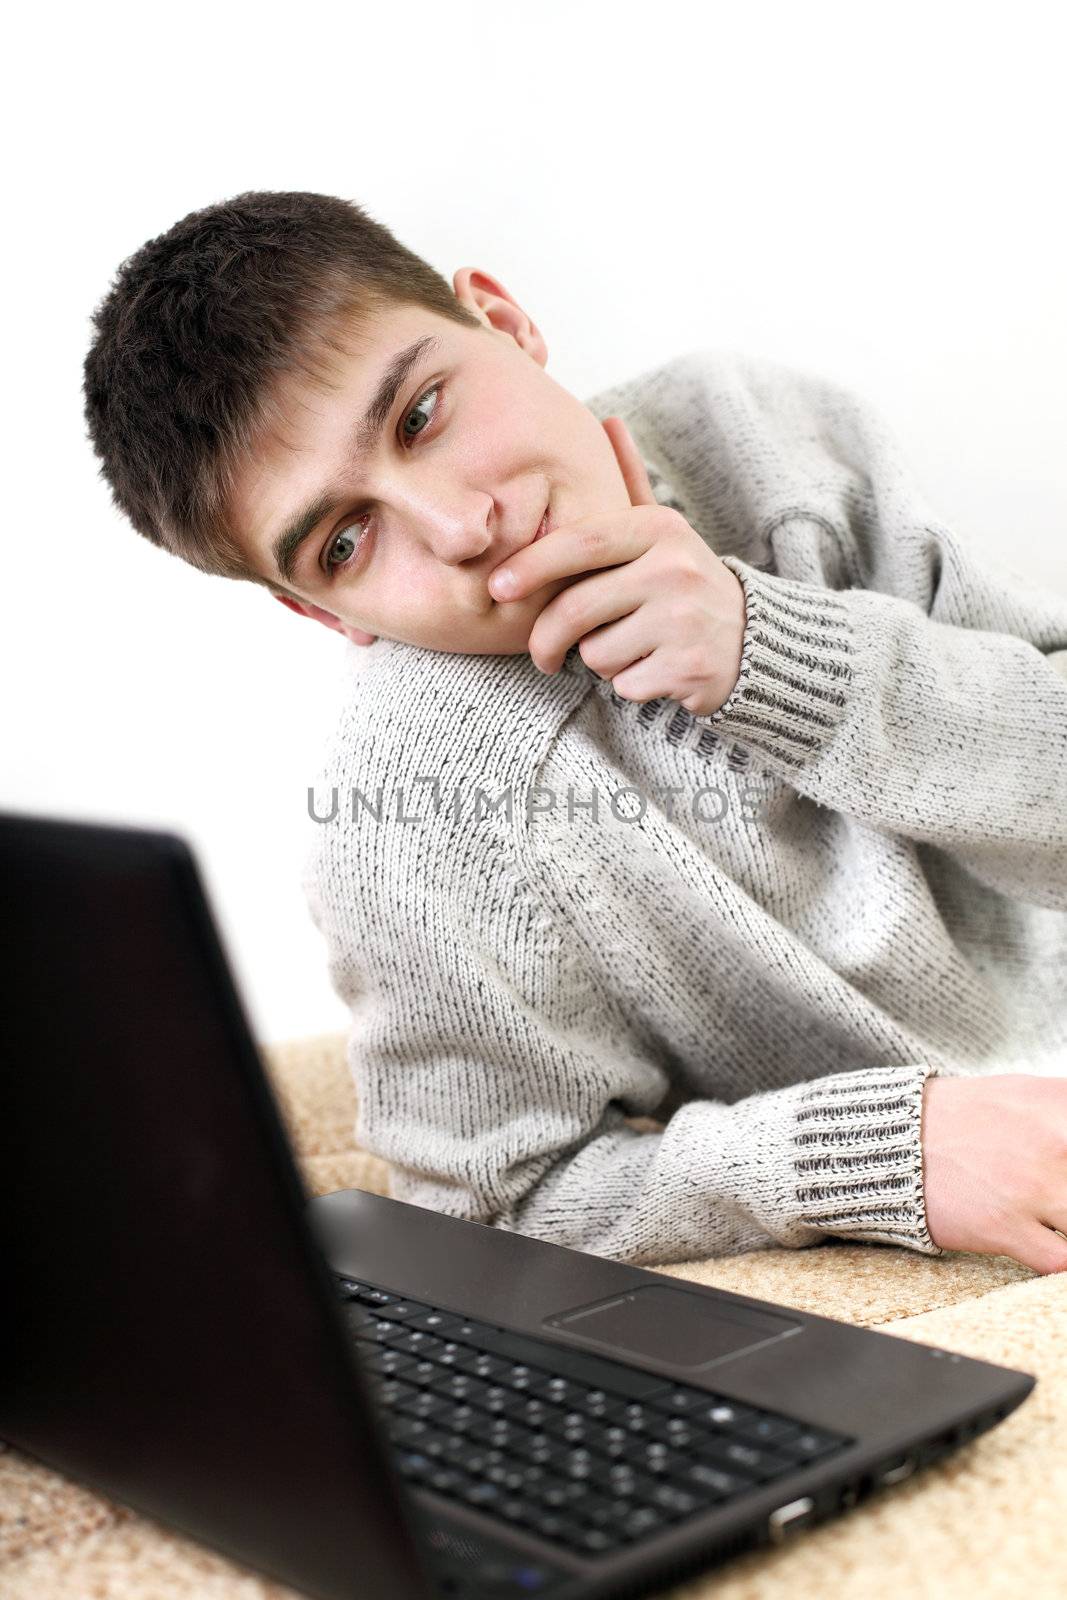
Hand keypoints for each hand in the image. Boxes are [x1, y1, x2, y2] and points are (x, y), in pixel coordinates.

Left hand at [488, 417, 746, 716]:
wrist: (754, 640)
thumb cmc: (685, 584)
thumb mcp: (662, 532)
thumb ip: (629, 483)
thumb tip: (609, 420)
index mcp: (660, 530)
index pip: (580, 543)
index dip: (532, 565)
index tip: (498, 587)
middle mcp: (674, 569)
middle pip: (576, 609)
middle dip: (546, 640)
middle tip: (542, 656)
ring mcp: (684, 620)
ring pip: (597, 654)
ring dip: (600, 662)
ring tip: (630, 648)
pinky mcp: (688, 668)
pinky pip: (624, 685)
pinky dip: (629, 686)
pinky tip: (654, 670)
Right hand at [922, 1074, 1066, 1272]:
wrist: (894, 1139)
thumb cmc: (965, 1117)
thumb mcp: (1027, 1091)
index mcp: (1063, 1106)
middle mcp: (1058, 1143)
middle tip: (1061, 1199)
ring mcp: (1034, 1188)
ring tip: (1056, 1220)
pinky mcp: (1007, 1229)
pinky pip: (1063, 1264)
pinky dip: (1063, 1262)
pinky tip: (1052, 1246)